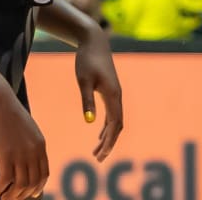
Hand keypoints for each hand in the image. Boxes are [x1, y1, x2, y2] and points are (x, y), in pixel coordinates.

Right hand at [0, 88, 48, 199]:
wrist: (0, 102)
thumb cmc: (10, 114)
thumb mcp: (28, 130)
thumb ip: (31, 144)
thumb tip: (28, 158)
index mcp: (41, 145)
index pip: (44, 174)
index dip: (38, 187)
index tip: (30, 193)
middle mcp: (33, 152)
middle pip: (34, 182)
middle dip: (25, 194)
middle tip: (14, 198)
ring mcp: (20, 154)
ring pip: (22, 184)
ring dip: (13, 195)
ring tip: (4, 198)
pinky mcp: (6, 154)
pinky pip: (7, 180)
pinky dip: (2, 188)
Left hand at [74, 25, 122, 161]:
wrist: (94, 41)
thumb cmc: (87, 59)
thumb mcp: (83, 80)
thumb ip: (87, 100)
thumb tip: (89, 122)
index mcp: (113, 95)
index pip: (115, 124)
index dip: (109, 141)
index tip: (100, 155)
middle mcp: (117, 96)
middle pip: (117, 125)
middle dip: (109, 143)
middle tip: (98, 159)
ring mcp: (115, 93)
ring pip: (115, 120)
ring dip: (108, 136)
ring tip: (97, 151)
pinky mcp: (110, 91)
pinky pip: (112, 113)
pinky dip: (107, 126)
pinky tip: (98, 133)